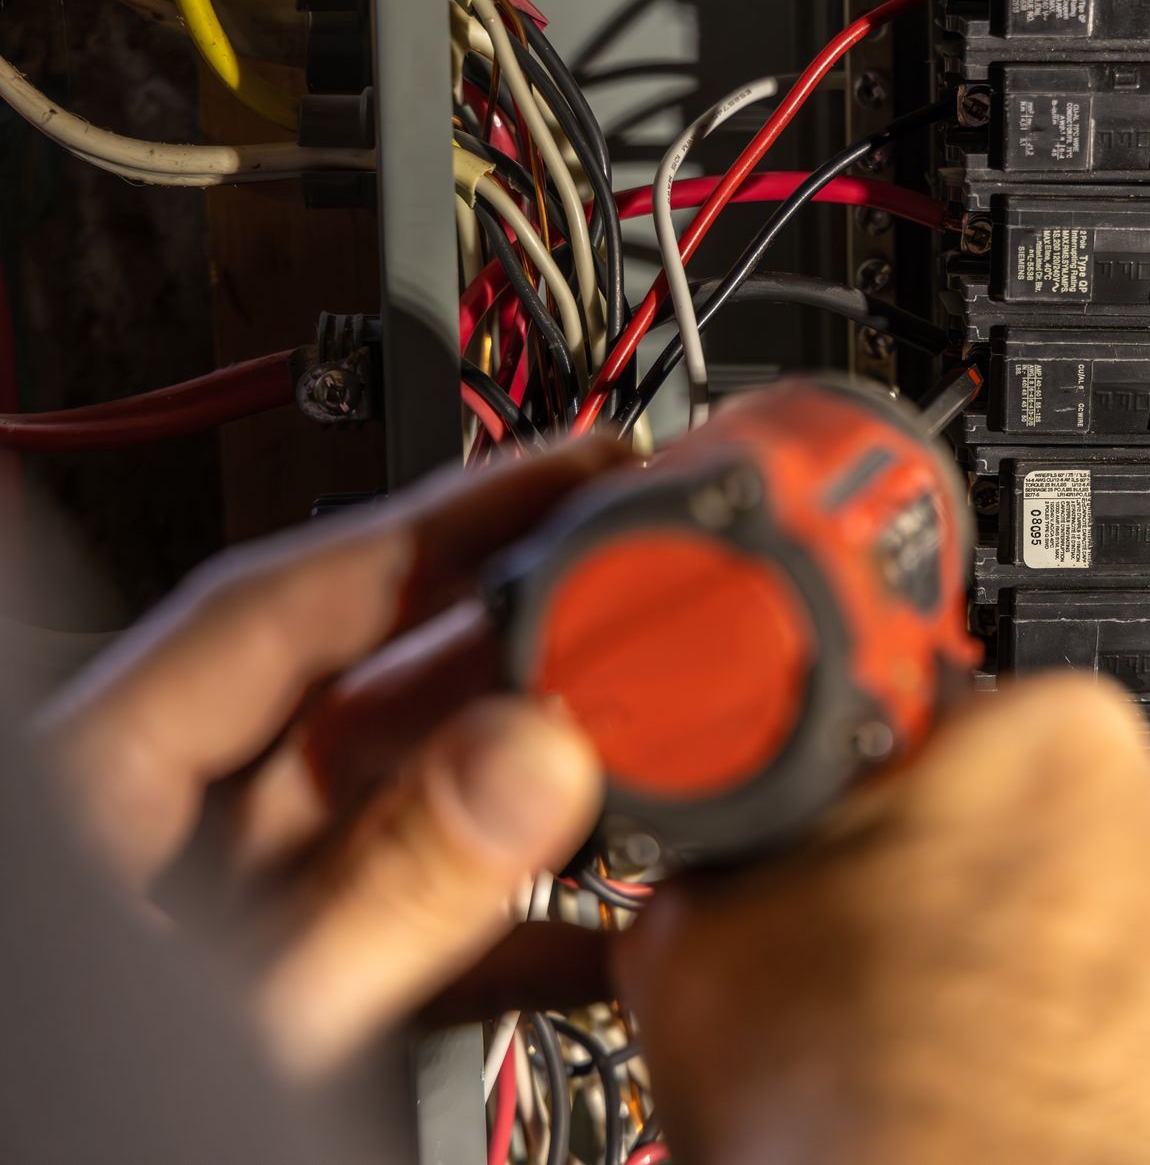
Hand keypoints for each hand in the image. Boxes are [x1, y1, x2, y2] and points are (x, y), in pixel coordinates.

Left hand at [34, 443, 624, 1080]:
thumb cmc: (54, 1110)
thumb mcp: (225, 1005)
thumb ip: (378, 890)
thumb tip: (523, 756)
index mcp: (98, 786)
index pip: (288, 605)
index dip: (440, 523)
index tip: (569, 470)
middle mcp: (175, 834)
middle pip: (377, 700)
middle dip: (525, 654)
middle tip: (655, 608)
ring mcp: (244, 918)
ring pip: (419, 816)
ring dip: (548, 791)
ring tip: (667, 753)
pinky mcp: (299, 997)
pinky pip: (428, 934)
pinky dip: (526, 925)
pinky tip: (621, 925)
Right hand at [621, 674, 1149, 1164]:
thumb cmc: (864, 1129)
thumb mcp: (708, 937)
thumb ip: (749, 834)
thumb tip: (743, 823)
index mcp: (1055, 745)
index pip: (984, 724)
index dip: (921, 798)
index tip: (899, 846)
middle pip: (1083, 834)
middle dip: (1015, 894)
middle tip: (929, 984)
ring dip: (1097, 991)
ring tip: (999, 1072)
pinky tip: (1075, 1123)